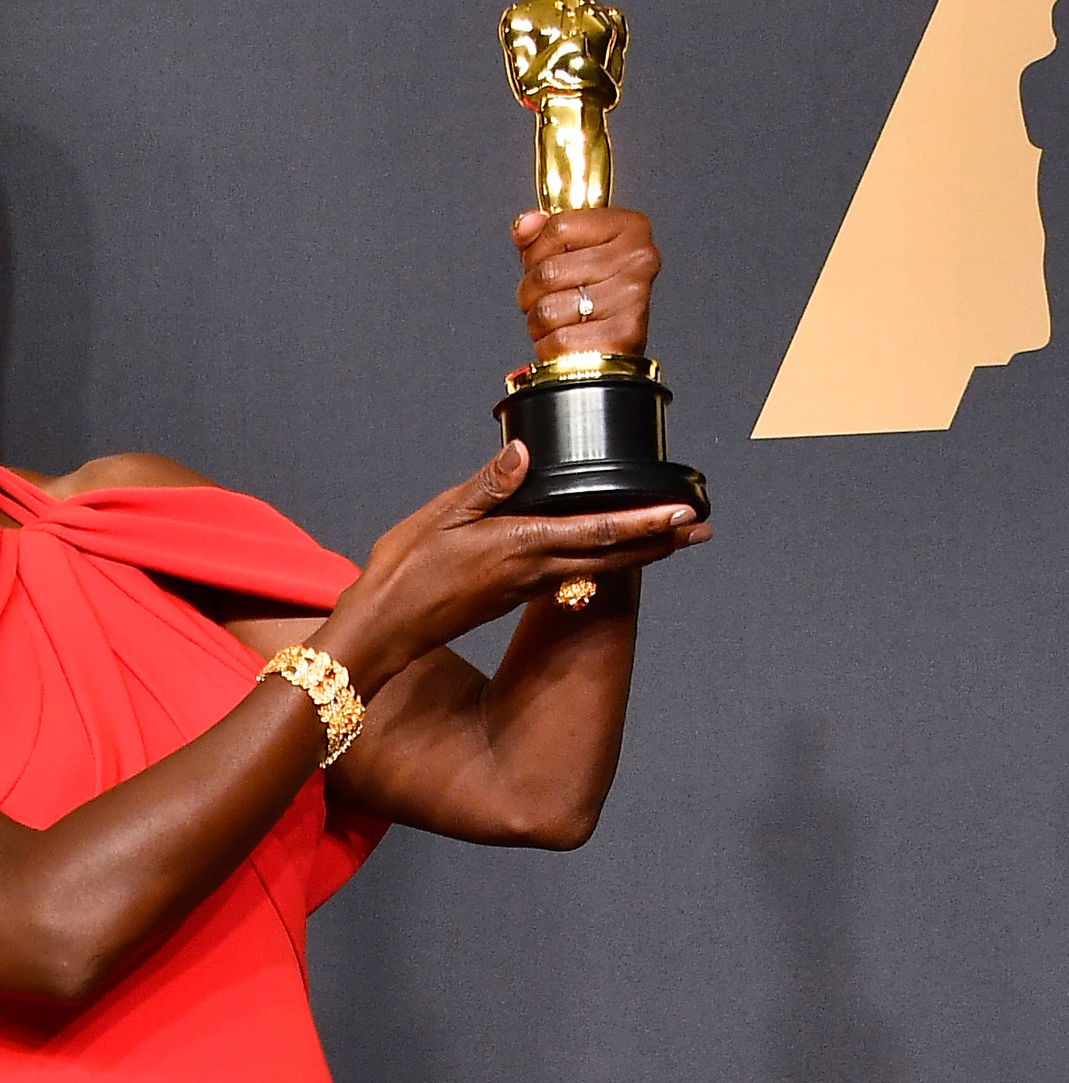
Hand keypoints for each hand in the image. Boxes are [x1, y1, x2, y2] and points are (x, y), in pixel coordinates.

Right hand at [332, 438, 705, 682]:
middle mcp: (531, 571)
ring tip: (671, 541)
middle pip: (611, 555)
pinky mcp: (511, 597)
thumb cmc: (403, 575)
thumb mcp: (439, 517)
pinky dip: (601, 561)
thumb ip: (486, 484)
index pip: (597, 530)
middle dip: (659, 543)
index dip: (646, 522)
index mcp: (518, 546)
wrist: (382, 631)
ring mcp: (523, 588)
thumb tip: (525, 451)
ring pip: (596, 568)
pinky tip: (608, 554)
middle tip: (701, 531)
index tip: (683, 514)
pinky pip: (570, 575)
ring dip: (637, 553)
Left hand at [513, 203, 659, 362]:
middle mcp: (637, 258)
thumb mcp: (570, 255)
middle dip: (531, 292)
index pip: (558, 226)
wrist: (615, 352)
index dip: (535, 251)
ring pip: (548, 308)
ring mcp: (631, 297)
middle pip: (549, 271)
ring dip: (538, 323)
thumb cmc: (594, 301)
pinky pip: (558, 341)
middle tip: (544, 300)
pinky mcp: (621, 336)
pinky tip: (566, 342)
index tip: (542, 263)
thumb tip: (525, 224)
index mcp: (629, 227)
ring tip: (556, 322)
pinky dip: (549, 347)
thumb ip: (543, 235)